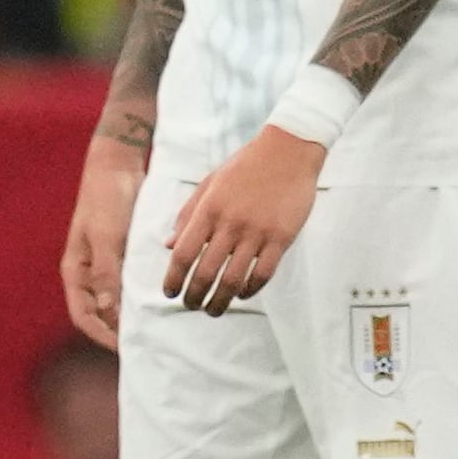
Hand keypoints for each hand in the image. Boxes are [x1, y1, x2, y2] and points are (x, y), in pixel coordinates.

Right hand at [62, 132, 143, 349]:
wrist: (116, 165)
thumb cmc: (105, 199)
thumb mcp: (106, 236)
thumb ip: (107, 273)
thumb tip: (109, 311)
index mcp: (75, 272)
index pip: (84, 316)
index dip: (102, 336)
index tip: (125, 349)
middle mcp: (89, 273)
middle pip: (100, 313)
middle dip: (118, 331)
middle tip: (147, 346)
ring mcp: (105, 264)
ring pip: (117, 300)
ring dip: (132, 315)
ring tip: (158, 330)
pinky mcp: (122, 254)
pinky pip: (130, 283)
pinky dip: (141, 295)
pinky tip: (162, 303)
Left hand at [161, 126, 323, 315]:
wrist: (288, 149)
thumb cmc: (245, 166)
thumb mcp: (210, 184)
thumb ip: (187, 215)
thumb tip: (168, 246)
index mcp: (209, 209)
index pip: (184, 254)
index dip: (173, 278)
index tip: (170, 293)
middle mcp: (231, 223)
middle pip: (206, 273)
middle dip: (195, 297)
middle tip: (192, 306)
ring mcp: (258, 231)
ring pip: (234, 280)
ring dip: (221, 301)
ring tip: (214, 309)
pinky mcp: (282, 237)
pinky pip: (263, 273)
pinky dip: (251, 290)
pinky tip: (243, 294)